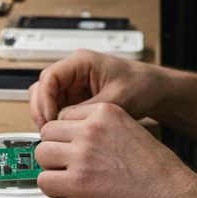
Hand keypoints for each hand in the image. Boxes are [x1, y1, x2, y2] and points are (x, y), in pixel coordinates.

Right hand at [28, 49, 169, 127]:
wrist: (155, 91)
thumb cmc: (141, 86)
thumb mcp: (115, 99)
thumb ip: (86, 110)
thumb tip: (61, 122)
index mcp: (81, 62)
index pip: (49, 77)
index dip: (45, 99)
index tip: (50, 119)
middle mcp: (73, 72)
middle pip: (42, 88)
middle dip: (41, 110)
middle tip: (47, 131)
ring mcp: (73, 86)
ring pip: (46, 100)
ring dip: (47, 117)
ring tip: (54, 135)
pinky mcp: (76, 99)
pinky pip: (57, 109)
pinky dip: (56, 122)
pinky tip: (63, 135)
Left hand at [35, 103, 196, 197]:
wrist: (169, 196)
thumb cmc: (156, 170)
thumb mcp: (130, 130)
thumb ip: (101, 129)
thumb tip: (74, 136)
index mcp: (105, 112)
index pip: (63, 115)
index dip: (66, 135)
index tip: (73, 147)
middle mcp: (91, 129)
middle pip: (48, 132)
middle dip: (55, 149)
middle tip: (68, 164)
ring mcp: (83, 154)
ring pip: (42, 154)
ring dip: (51, 167)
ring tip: (68, 177)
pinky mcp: (78, 182)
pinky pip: (45, 180)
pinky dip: (52, 188)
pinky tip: (68, 191)